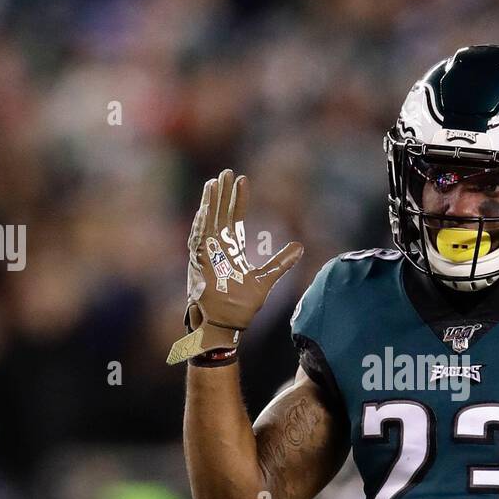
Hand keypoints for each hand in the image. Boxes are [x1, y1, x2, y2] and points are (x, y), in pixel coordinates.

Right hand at [167, 169, 302, 364]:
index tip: (243, 181)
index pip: (234, 219)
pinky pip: (199, 241)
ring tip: (215, 182)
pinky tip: (204, 208)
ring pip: (207, 224)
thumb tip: (300, 247)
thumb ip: (281, 262)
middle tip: (227, 172)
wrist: (224, 326)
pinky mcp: (199, 267)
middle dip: (222, 194)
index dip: (237, 200)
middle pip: (219, 216)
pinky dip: (201, 225)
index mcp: (229, 251)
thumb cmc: (239, 307)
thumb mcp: (265, 280)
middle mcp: (216, 250)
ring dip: (210, 204)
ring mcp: (205, 257)